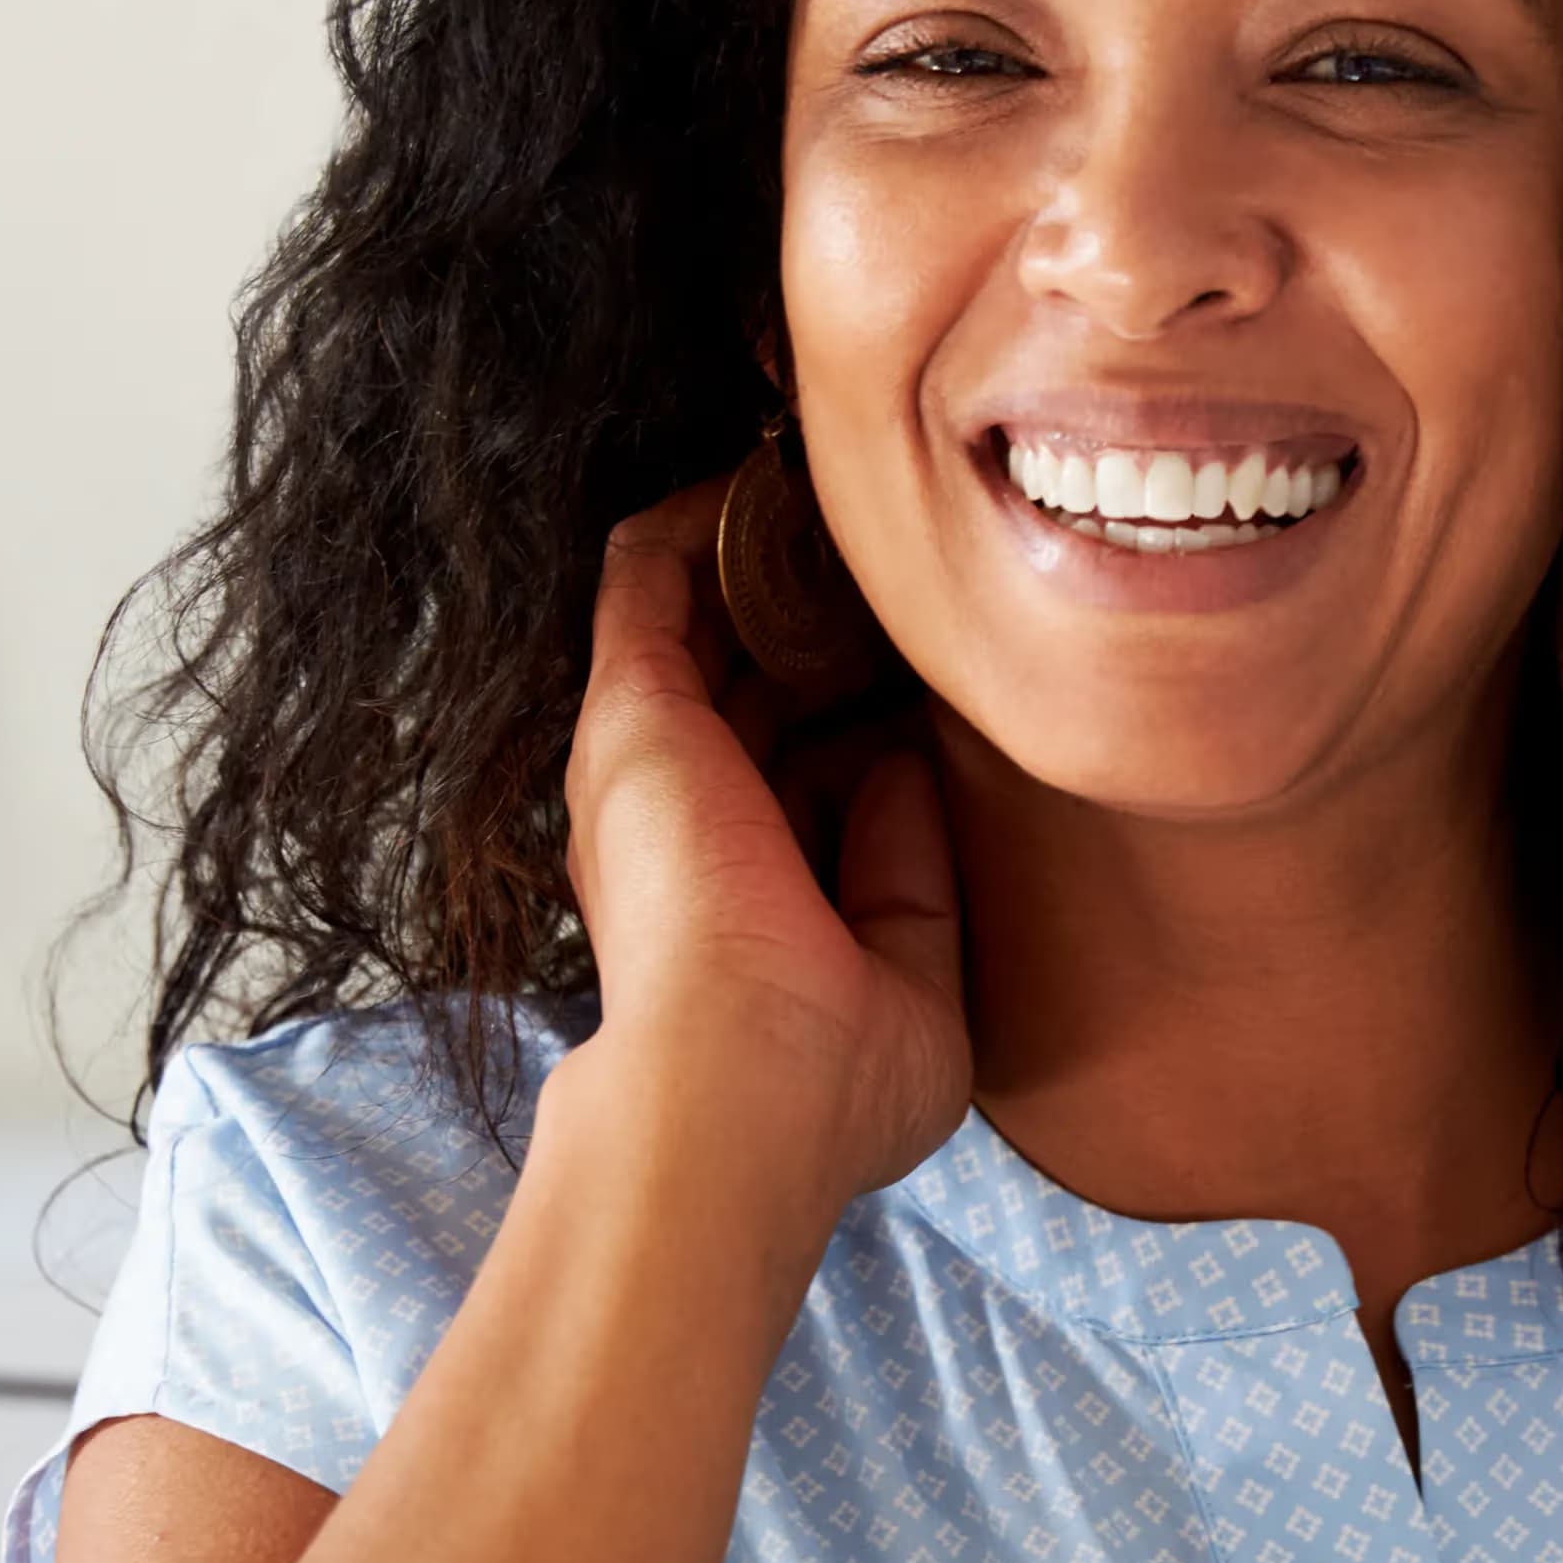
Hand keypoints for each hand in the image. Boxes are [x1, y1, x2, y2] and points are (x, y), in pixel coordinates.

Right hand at [555, 478, 971, 1220]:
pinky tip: (766, 469)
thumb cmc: (827, 1083)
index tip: (931, 637)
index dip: (861, 691)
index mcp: (745, 883)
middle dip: (813, 602)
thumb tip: (903, 766)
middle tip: (888, 535)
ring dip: (756, 542)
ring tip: (825, 470)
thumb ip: (911, 872)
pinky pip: (648, 571)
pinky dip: (699, 516)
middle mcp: (684, 815)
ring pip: (692, 606)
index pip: (799, 754)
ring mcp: (649, 759)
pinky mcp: (632, 711)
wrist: (740, 1094)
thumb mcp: (915, 979)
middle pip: (747, 670)